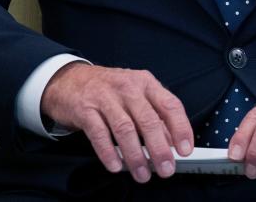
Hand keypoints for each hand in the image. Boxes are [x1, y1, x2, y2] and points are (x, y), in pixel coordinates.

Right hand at [41, 62, 192, 182]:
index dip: (180, 128)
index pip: (170, 105)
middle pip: (148, 120)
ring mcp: (105, 98)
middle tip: (166, 168)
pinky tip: (116, 166)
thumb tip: (172, 141)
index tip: (186, 150)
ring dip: (135, 155)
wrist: (70, 80)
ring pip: (125, 129)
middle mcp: (128, 88)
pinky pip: (99, 134)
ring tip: (142, 174)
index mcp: (146, 83)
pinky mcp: (85, 109)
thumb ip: (155, 116)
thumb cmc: (109, 90)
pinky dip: (108, 152)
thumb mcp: (136, 95)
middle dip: (159, 149)